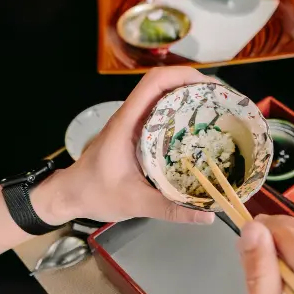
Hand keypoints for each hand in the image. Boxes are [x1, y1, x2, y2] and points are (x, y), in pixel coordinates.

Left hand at [36, 67, 215, 225]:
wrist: (69, 195)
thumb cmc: (94, 193)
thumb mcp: (134, 202)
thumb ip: (170, 209)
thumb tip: (207, 217)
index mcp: (127, 122)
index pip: (155, 82)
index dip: (185, 76)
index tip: (212, 87)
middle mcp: (131, 116)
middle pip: (164, 84)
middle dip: (195, 86)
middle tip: (224, 102)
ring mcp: (133, 124)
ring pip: (164, 98)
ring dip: (190, 99)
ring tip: (218, 112)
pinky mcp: (136, 134)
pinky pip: (162, 116)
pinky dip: (182, 116)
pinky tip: (199, 132)